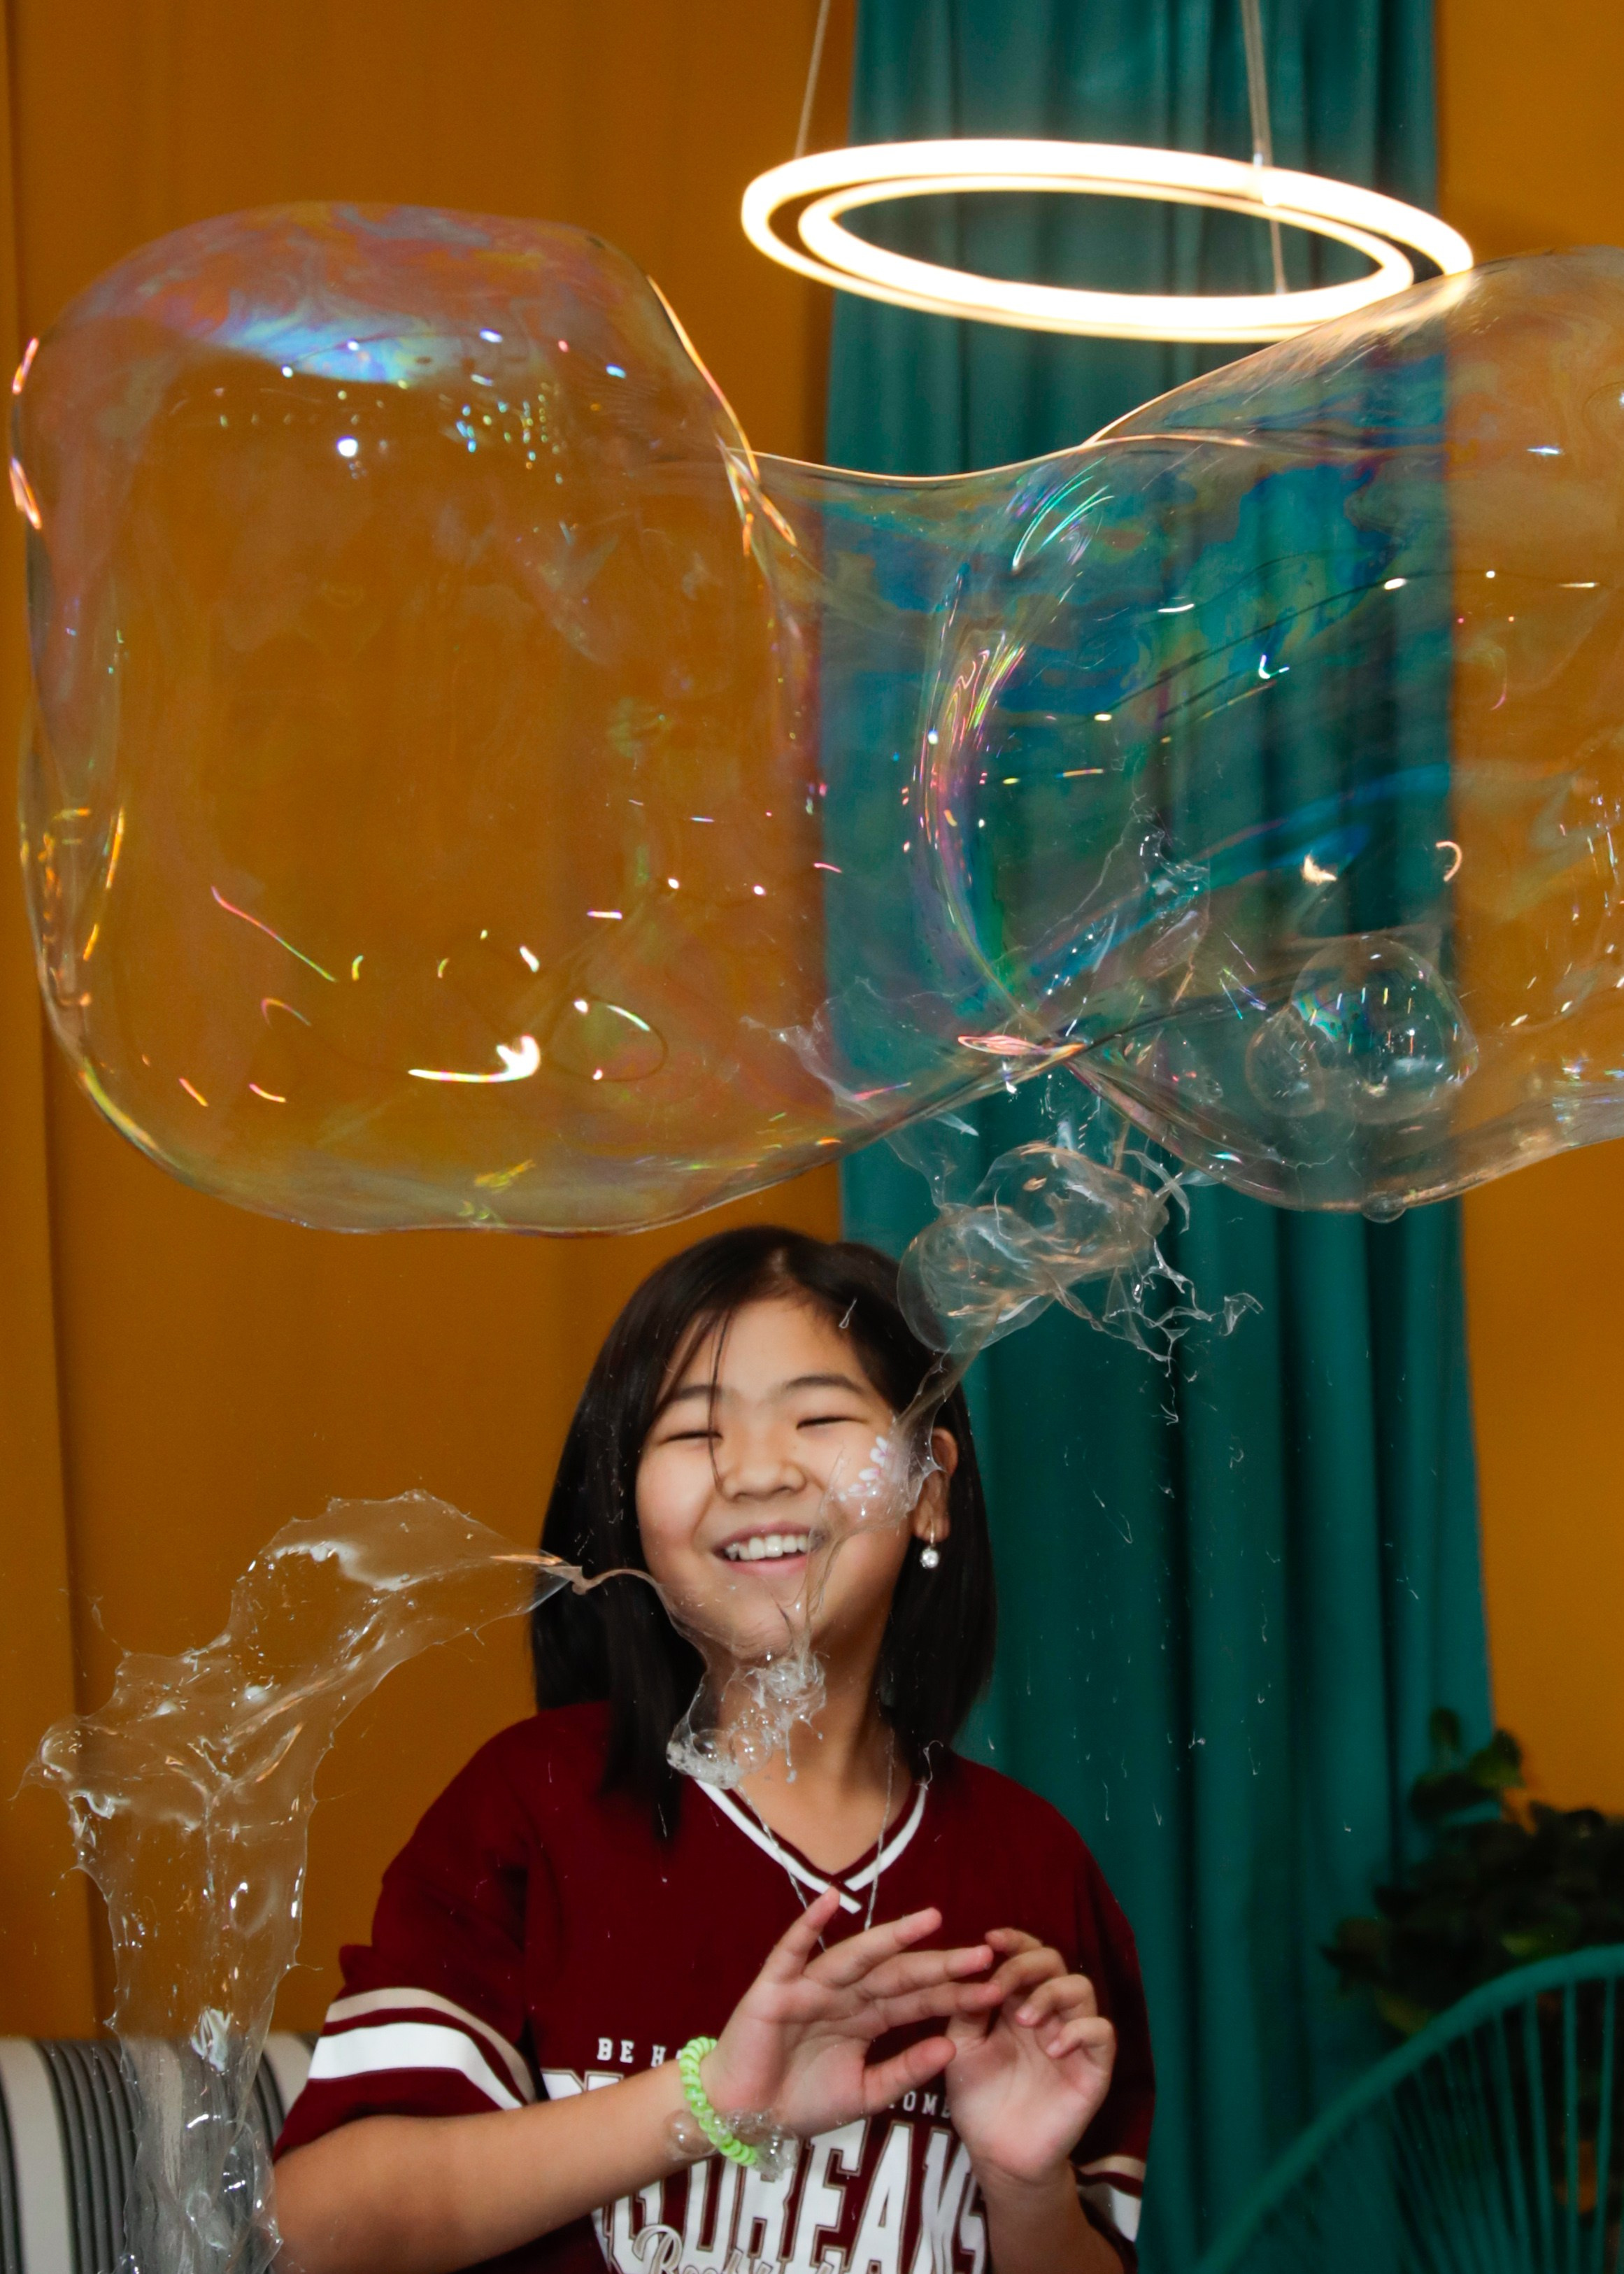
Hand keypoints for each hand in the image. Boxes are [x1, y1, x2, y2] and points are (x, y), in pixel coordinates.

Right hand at [702, 1889, 1000, 2138]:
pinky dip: (809, 1923)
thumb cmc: (799, 2102)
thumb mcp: (863, 2094)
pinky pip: (792, 1948)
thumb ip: (903, 2072)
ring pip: (859, 1957)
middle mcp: (845, 1994)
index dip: (955, 1994)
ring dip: (894, 1938)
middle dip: (940, 1965)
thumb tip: (951, 2048)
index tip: (997, 1989)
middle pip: (899, 1975)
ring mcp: (811, 1985)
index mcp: (866, 2018)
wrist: (743, 2117)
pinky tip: (831, 1898)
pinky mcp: (776, 1986)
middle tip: (985, 1956)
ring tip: (933, 1920)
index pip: (918, 2001)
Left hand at [944, 1930, 1115, 2185]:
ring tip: (1023, 2020)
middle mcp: (1049, 2013)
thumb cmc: (978, 2099)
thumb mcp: (961, 2047)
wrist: (997, 2155)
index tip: (990, 1939)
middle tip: (1002, 1983)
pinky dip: (1080, 2031)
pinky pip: (1103, 2033)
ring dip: (1050, 1994)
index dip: (1014, 1941)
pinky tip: (1052, 2048)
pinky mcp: (1094, 2069)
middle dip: (1027, 1963)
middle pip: (1054, 1961)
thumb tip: (969, 1967)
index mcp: (1017, 2001)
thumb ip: (965, 2009)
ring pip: (1081, 1988)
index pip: (1026, 1955)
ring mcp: (1074, 2038)